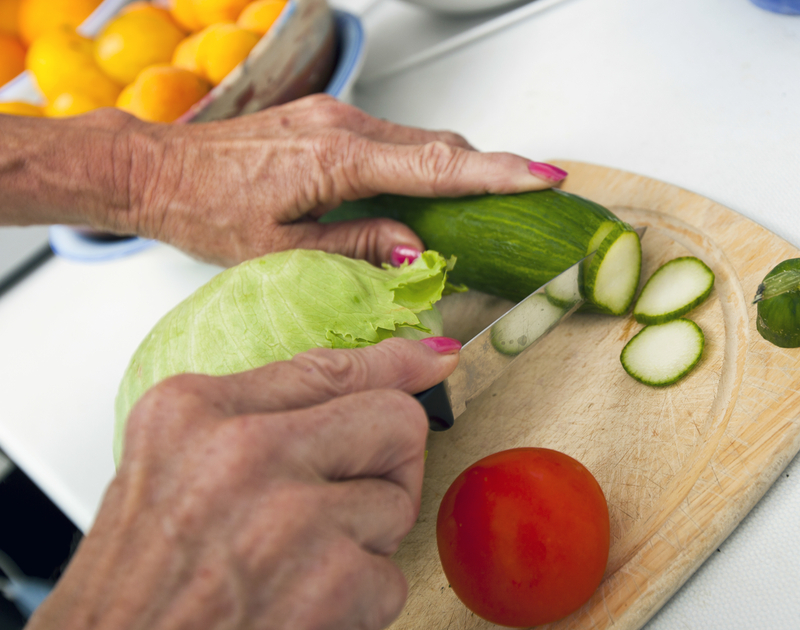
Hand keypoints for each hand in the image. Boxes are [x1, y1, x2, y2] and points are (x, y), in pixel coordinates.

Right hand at [27, 337, 460, 629]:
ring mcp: (290, 515)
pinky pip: (391, 578)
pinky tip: (300, 611)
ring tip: (294, 571)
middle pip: (393, 421)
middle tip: (340, 509)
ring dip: (362, 548)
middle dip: (387, 468)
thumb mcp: (171, 473)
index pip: (328, 367)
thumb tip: (382, 375)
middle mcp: (241, 451)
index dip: (393, 365)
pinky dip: (357, 606)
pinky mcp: (331, 580)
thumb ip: (258, 418)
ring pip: (397, 505)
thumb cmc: (137, 590)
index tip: (432, 359)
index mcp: (193, 412)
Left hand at [120, 95, 565, 265]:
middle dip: (490, 172)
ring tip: (486, 207)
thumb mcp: (283, 249)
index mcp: (337, 158)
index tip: (545, 176)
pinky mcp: (328, 119)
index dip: (498, 173)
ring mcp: (336, 116)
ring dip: (456, 170)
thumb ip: (358, 243)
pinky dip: (423, 165)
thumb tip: (418, 245)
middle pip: (439, 147)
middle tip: (532, 197)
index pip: (437, 167)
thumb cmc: (207, 210)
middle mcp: (343, 125)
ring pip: (419, 141)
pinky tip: (427, 195)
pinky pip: (394, 139)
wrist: (156, 169)